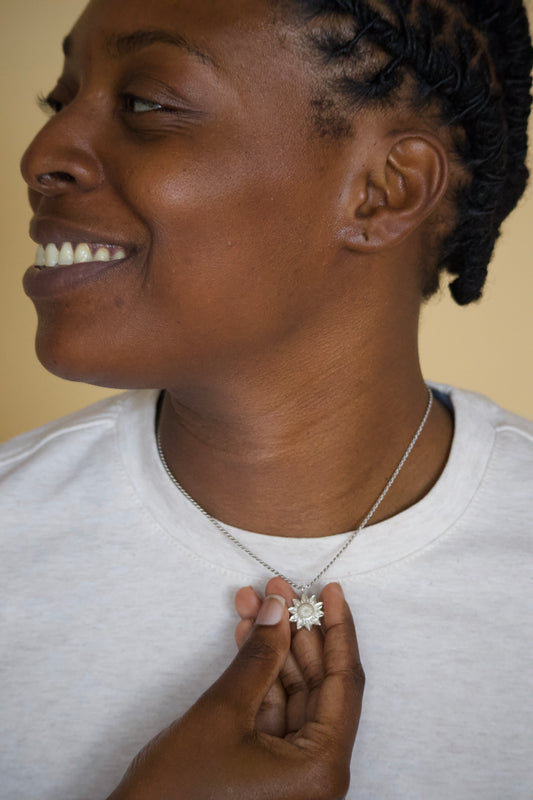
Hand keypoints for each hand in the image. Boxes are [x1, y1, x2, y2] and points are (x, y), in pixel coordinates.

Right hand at [107, 580, 363, 799]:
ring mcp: (293, 772)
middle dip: (296, 633)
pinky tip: (247, 638)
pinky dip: (261, 674)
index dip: (338, 630)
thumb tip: (279, 608)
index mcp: (320, 766)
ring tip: (255, 604)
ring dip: (274, 648)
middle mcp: (316, 772)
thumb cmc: (179, 786)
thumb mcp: (223, 710)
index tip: (332, 590)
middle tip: (278, 590)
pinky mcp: (269, 768)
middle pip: (319, 685)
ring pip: (294, 692)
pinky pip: (275, 708)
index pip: (343, 682)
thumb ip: (260, 656)